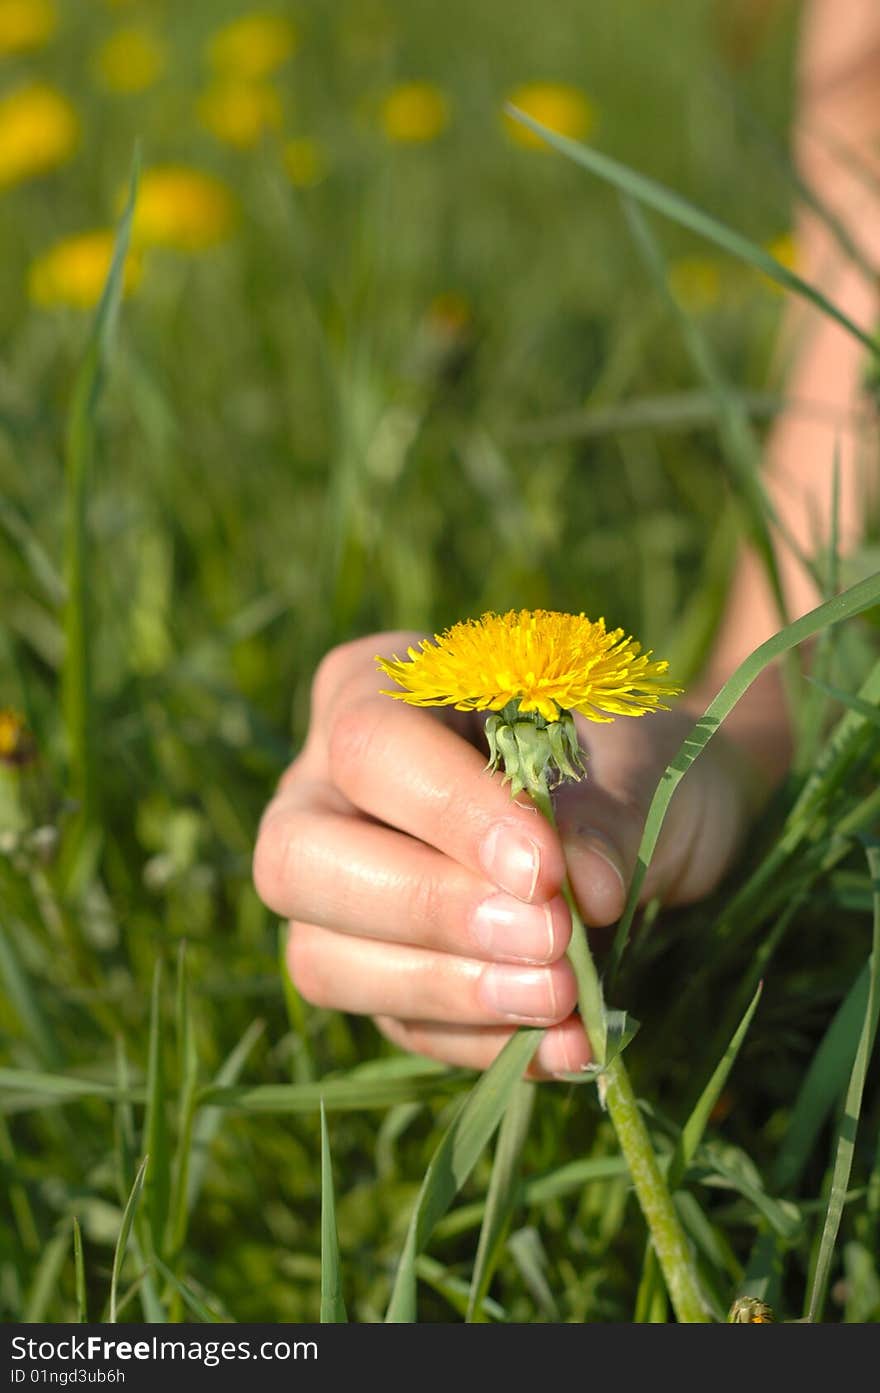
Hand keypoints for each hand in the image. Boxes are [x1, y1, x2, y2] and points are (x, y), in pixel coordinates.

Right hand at [253, 633, 775, 1077]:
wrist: (662, 821)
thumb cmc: (633, 761)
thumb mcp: (641, 761)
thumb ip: (607, 813)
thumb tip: (583, 894)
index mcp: (377, 690)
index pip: (371, 746)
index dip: (447, 812)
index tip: (547, 870)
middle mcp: (325, 790)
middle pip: (300, 859)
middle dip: (426, 910)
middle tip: (548, 937)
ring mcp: (338, 892)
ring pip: (322, 957)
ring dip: (448, 988)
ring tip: (562, 998)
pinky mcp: (375, 976)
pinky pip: (395, 1024)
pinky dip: (483, 1041)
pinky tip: (566, 1042)